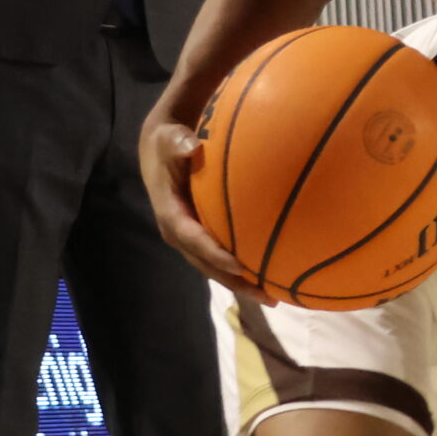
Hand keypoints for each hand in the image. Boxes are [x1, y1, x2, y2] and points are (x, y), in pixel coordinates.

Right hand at [138, 114, 261, 292]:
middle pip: (207, 264)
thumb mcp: (169, 139)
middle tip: (265, 295)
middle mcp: (180, 233)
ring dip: (243, 283)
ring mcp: (191, 237)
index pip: (192, 239)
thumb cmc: (169, 144)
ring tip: (274, 296)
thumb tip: (190, 145)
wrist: (162, 149)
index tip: (238, 266)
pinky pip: (223, 255)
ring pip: (216, 267)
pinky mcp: (203, 234)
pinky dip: (244, 266)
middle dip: (235, 281)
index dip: (214, 254)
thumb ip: (178, 143)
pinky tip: (273, 272)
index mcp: (170, 215)